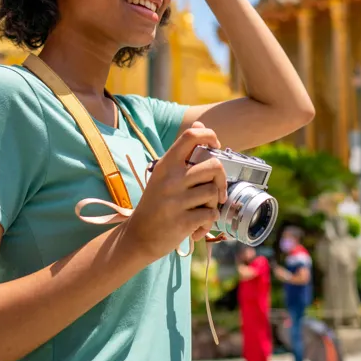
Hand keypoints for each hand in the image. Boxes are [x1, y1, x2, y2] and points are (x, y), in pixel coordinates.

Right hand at [120, 122, 226, 260]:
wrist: (139, 236)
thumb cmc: (156, 203)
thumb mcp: (163, 174)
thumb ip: (182, 153)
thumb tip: (199, 124)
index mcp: (166, 164)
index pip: (191, 136)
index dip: (210, 136)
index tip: (215, 148)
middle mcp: (170, 179)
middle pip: (214, 165)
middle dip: (221, 178)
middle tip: (217, 190)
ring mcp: (176, 200)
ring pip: (214, 192)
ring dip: (214, 204)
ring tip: (202, 211)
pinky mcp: (182, 221)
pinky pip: (210, 214)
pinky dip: (208, 221)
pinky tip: (197, 225)